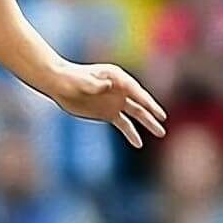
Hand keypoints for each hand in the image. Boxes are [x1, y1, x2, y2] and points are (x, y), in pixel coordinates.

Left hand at [46, 61, 168, 147]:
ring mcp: (115, 102)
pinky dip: (131, 133)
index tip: (157, 111)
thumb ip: (96, 84)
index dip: (147, 101)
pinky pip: (124, 124)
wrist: (60, 84)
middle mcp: (120, 90)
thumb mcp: (82, 81)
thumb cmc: (70, 79)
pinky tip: (139, 144)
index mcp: (117, 78)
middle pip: (140, 103)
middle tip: (163, 120)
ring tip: (161, 133)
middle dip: (152, 112)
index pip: (136, 91)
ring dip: (148, 123)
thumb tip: (109, 86)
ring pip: (136, 114)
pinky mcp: (108, 113)